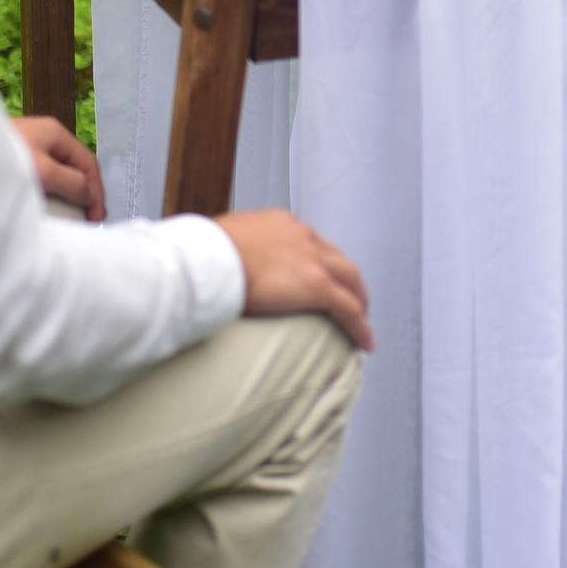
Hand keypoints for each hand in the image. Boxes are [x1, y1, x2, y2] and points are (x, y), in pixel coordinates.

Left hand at [12, 116, 102, 220]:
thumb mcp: (44, 172)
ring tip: (63, 218)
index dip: (96, 191)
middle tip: (85, 220)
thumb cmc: (0, 158)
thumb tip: (89, 195)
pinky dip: (42, 195)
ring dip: (60, 196)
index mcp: (55, 133)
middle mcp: (42, 137)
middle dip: (80, 195)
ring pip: (53, 175)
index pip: (88, 163)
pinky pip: (34, 180)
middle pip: (72, 169)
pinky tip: (39, 208)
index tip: (96, 219)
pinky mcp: (10, 162)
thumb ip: (72, 183)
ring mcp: (24, 149)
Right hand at [214, 209, 375, 351]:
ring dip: (359, 301)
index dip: (317, 262)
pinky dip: (360, 326)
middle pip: (337, 258)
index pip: (308, 243)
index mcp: (280, 224)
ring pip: (350, 281)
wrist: (208, 260)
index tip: (316, 275)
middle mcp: (302, 237)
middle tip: (351, 299)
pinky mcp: (317, 286)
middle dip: (347, 279)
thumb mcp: (219, 244)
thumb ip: (229, 252)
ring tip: (362, 321)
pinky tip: (365, 343)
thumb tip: (217, 266)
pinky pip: (349, 309)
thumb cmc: (202, 255)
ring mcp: (313, 260)